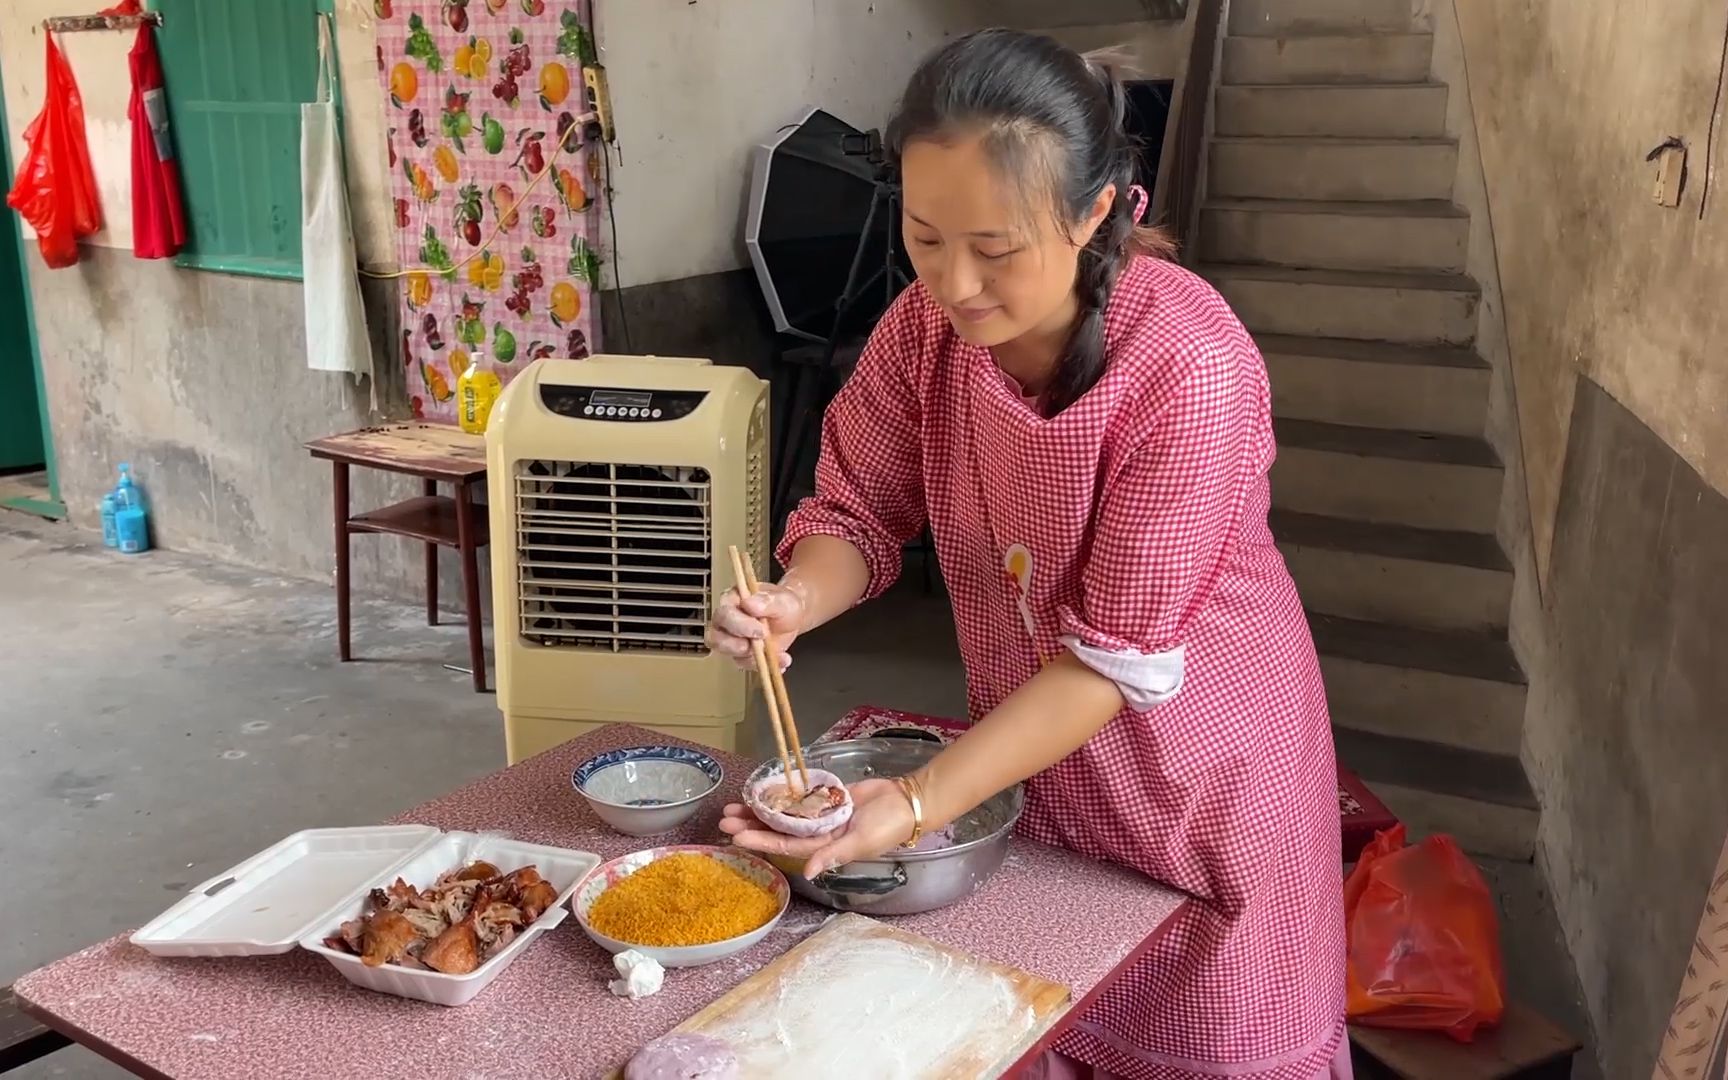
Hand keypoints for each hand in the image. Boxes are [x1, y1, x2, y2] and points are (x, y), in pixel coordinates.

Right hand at [705, 580, 806, 671]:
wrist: (793, 618)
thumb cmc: (783, 603)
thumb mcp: (782, 600)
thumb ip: (767, 601)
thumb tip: (749, 603)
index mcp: (732, 601)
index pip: (724, 615)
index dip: (740, 625)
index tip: (761, 630)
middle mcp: (726, 621)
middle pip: (717, 638)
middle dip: (738, 645)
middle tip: (762, 644)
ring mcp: (732, 640)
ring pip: (730, 655)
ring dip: (753, 658)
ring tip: (777, 654)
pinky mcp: (742, 655)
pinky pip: (747, 665)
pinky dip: (765, 666)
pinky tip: (782, 660)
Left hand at [719, 778, 914, 878]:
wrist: (907, 801)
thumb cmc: (887, 826)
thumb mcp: (861, 842)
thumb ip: (833, 854)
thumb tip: (808, 871)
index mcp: (824, 847)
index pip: (784, 844)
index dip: (759, 840)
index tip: (736, 835)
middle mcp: (818, 833)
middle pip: (778, 829)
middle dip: (751, 824)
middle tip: (724, 817)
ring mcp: (822, 815)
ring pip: (784, 813)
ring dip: (761, 809)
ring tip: (736, 804)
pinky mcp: (828, 797)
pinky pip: (800, 797)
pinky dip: (782, 794)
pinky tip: (763, 790)